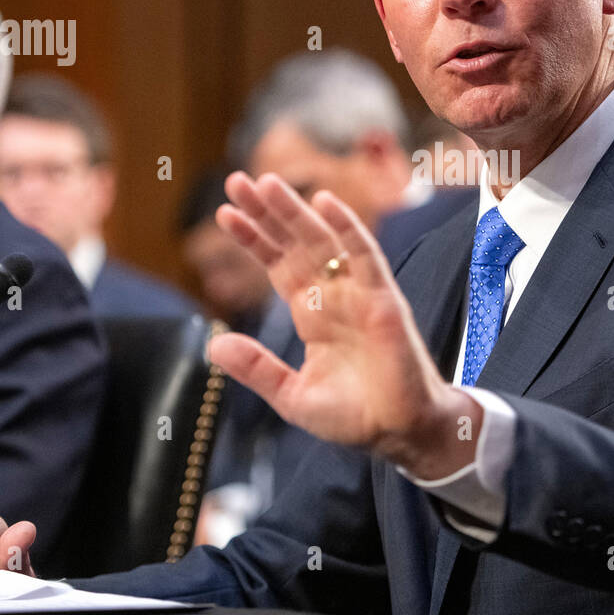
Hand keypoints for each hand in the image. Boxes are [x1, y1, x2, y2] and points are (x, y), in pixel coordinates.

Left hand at [211, 172, 477, 476]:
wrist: (399, 433)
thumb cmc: (354, 417)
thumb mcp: (293, 396)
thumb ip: (257, 369)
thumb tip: (214, 344)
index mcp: (311, 314)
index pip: (277, 264)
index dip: (253, 239)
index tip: (223, 213)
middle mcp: (333, 295)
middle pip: (294, 243)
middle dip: (266, 212)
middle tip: (236, 181)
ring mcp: (358, 293)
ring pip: (323, 240)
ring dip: (295, 210)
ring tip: (265, 183)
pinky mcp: (383, 298)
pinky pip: (364, 254)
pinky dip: (346, 226)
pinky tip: (323, 202)